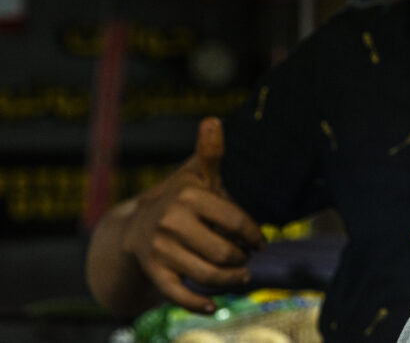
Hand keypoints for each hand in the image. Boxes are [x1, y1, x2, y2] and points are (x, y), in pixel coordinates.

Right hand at [122, 117, 264, 312]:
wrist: (134, 227)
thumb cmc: (180, 199)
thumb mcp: (196, 175)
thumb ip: (210, 152)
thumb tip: (213, 119)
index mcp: (189, 194)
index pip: (236, 221)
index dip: (254, 235)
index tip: (259, 242)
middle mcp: (172, 221)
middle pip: (225, 251)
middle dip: (242, 259)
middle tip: (246, 259)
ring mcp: (160, 248)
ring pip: (208, 274)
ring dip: (232, 281)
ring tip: (242, 278)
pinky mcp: (153, 271)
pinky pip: (178, 294)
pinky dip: (198, 303)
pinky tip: (214, 306)